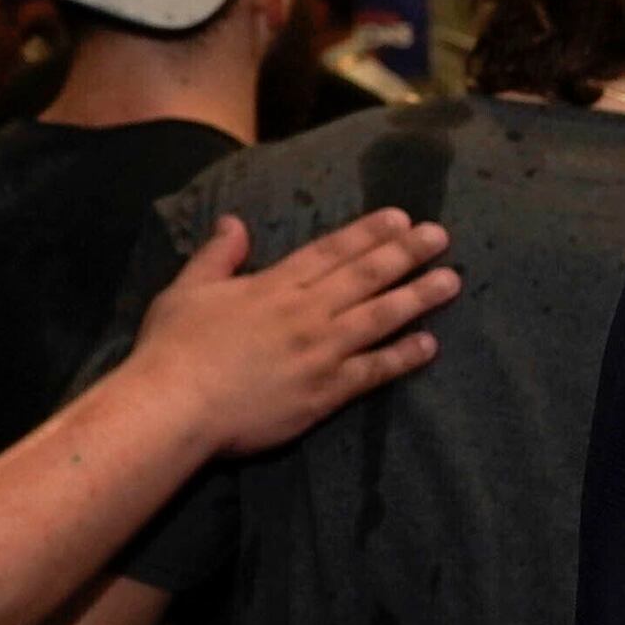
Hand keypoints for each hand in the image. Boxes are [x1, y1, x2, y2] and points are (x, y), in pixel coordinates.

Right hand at [129, 211, 457, 453]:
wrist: (173, 406)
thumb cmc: (172, 349)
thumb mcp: (187, 289)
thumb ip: (217, 256)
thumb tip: (233, 222)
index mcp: (273, 285)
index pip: (332, 251)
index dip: (369, 233)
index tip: (401, 218)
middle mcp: (305, 312)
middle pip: (366, 276)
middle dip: (407, 253)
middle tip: (441, 236)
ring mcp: (320, 351)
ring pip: (381, 317)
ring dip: (419, 298)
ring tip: (452, 281)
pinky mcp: (325, 392)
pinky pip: (374, 371)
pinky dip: (404, 357)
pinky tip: (431, 345)